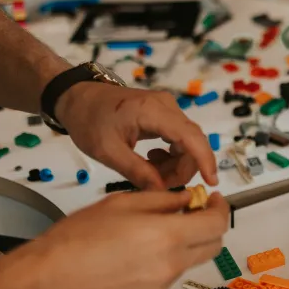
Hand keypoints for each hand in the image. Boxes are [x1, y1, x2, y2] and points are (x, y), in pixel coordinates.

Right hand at [8, 189, 229, 288]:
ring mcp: (161, 288)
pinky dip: (161, 265)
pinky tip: (132, 259)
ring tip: (148, 237)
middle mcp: (171, 265)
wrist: (47, 282)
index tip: (213, 200)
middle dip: (208, 227)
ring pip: (188, 262)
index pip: (216, 224)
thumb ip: (163, 200)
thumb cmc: (77, 238)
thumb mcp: (122, 203)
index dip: (220, 209)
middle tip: (190, 214)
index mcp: (168, 236)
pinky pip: (166, 279)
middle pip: (212, 246)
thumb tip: (189, 199)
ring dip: (182, 246)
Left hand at [56, 82, 218, 189]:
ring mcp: (167, 109)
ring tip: (151, 174)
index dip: (204, 159)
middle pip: (192, 142)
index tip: (211, 182)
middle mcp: (167, 107)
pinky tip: (152, 161)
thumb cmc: (88, 120)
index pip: (190, 136)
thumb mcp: (108, 151)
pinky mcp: (165, 114)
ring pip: (187, 143)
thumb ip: (137, 172)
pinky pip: (179, 139)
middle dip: (182, 169)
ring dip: (175, 164)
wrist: (78, 97)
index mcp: (152, 111)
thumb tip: (161, 191)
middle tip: (159, 186)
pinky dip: (171, 156)